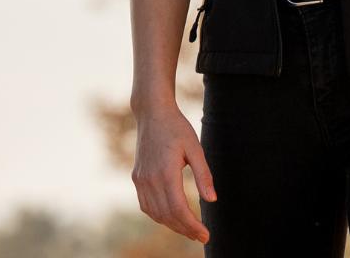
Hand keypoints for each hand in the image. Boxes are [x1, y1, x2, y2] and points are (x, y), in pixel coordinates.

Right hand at [131, 104, 215, 242]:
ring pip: (155, 213)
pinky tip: (171, 217)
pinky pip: (146, 205)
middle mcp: (149, 179)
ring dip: (172, 225)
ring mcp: (140, 179)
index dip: (192, 225)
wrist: (152, 113)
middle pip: (167, 215)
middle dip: (185, 229)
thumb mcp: (195, 148)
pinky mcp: (137, 178)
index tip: (205, 234)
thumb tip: (212, 200)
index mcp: (165, 172)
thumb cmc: (177, 128)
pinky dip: (159, 216)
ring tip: (189, 229)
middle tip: (201, 236)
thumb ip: (204, 175)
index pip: (178, 209)